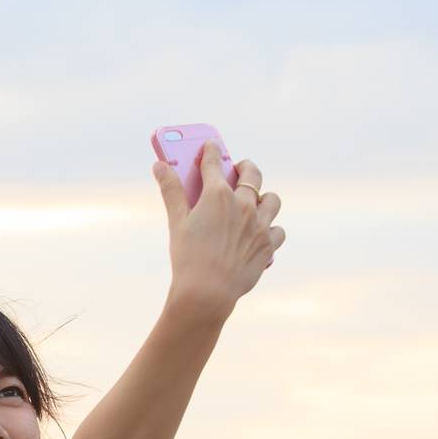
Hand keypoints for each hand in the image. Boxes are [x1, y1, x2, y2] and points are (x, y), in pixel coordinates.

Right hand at [154, 139, 284, 326]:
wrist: (207, 293)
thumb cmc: (188, 257)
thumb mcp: (177, 222)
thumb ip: (171, 191)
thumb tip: (159, 166)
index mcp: (217, 195)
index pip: (214, 162)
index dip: (212, 150)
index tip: (211, 145)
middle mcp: (243, 205)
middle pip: (252, 174)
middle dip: (245, 167)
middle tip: (239, 168)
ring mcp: (260, 224)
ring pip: (271, 199)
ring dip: (263, 197)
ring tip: (254, 201)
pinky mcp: (268, 245)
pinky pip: (278, 229)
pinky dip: (271, 228)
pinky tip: (260, 232)